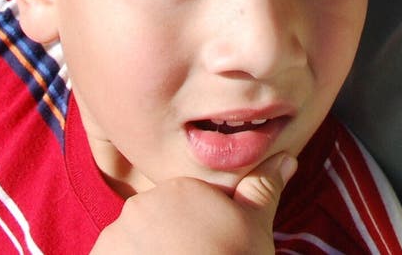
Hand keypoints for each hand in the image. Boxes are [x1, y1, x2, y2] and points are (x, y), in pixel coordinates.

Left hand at [91, 152, 296, 254]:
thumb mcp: (254, 229)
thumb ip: (262, 187)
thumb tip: (286, 156)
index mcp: (179, 188)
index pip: (180, 204)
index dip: (196, 230)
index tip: (210, 249)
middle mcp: (141, 205)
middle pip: (154, 223)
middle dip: (167, 243)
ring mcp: (116, 237)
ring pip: (131, 245)